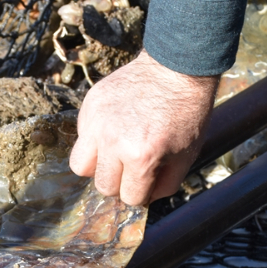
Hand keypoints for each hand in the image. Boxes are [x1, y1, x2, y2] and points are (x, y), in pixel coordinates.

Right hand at [69, 50, 218, 205]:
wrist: (176, 69)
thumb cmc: (186, 115)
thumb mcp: (185, 157)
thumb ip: (164, 185)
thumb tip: (144, 198)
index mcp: (141, 157)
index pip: (130, 197)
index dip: (142, 192)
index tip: (148, 179)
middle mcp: (113, 141)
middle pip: (104, 186)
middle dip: (120, 182)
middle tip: (132, 168)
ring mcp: (97, 122)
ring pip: (80, 166)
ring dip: (98, 166)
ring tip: (114, 154)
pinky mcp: (89, 105)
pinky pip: (82, 137)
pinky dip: (95, 140)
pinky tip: (114, 128)